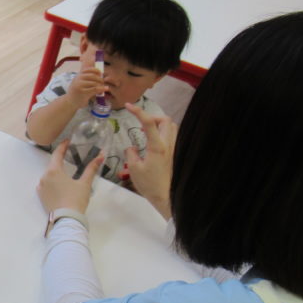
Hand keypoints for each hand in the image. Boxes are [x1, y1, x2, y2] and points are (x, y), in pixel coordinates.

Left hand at [37, 140, 102, 213]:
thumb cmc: (76, 199)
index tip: (67, 141)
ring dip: (56, 173)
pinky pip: (45, 185)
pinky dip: (52, 182)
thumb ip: (91, 168)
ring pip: (49, 175)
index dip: (63, 146)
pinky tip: (59, 186)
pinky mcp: (40, 196)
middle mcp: (44, 177)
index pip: (57, 154)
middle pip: (52, 165)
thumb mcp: (85, 183)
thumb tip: (101, 155)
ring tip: (66, 174)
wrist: (66, 219)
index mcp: (53, 171)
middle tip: (69, 157)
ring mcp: (40, 187)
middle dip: (61, 161)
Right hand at [68, 50, 105, 107]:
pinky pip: (95, 89)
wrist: (69, 102)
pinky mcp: (83, 92)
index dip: (96, 70)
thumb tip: (99, 75)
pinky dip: (101, 89)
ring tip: (102, 89)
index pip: (88, 69)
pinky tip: (105, 89)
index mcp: (78, 76)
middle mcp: (78, 79)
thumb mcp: (78, 83)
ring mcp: (80, 85)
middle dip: (100, 79)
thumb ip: (85, 78)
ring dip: (101, 85)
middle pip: (93, 76)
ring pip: (94, 83)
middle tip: (103, 83)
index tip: (100, 73)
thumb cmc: (76, 93)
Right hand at [124, 103, 175, 219]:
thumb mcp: (134, 169)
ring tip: (146, 131)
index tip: (128, 106)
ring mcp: (173, 149)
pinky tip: (152, 141)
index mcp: (157, 146)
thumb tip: (131, 147)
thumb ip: (131, 154)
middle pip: (165, 120)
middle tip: (140, 123)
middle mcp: (168, 144)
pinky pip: (170, 136)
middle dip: (152, 117)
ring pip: (171, 127)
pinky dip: (161, 132)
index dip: (138, 111)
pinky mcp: (174, 154)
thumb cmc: (149, 184)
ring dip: (158, 124)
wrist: (166, 196)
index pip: (149, 122)